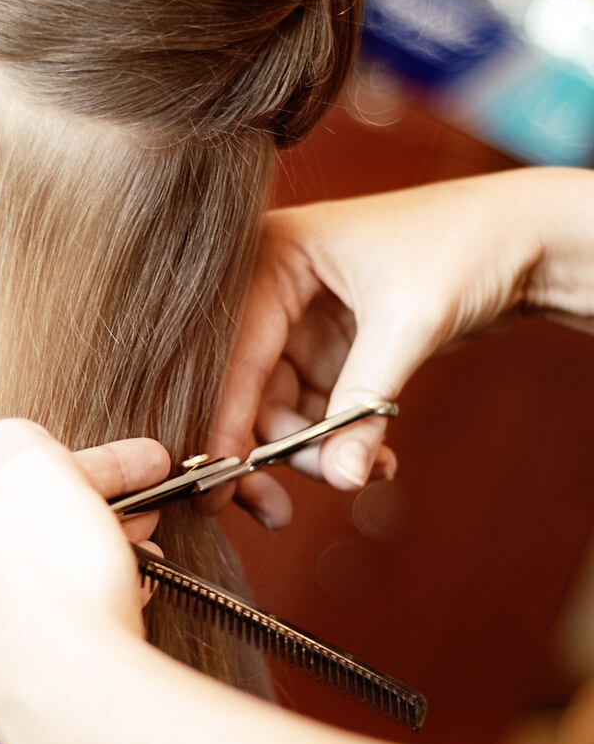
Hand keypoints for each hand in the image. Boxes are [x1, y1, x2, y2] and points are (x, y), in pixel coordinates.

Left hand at [0, 420, 169, 737]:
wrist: (84, 691)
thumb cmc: (54, 577)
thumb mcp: (32, 463)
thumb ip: (16, 437)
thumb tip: (15, 440)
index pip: (8, 480)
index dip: (73, 465)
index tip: (126, 465)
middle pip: (34, 529)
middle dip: (94, 509)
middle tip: (145, 505)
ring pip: (53, 579)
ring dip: (100, 554)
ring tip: (144, 554)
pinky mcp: (25, 685)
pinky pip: (67, 628)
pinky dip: (98, 606)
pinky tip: (127, 599)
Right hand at [211, 170, 576, 524]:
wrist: (525, 236)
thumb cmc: (462, 245)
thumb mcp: (407, 323)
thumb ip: (364, 404)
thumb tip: (339, 477)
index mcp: (271, 254)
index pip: (235, 350)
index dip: (226, 417)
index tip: (218, 478)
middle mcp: (273, 286)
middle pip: (249, 385)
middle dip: (273, 448)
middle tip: (278, 507)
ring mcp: (302, 320)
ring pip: (281, 406)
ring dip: (314, 451)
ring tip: (362, 471)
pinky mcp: (331, 347)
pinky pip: (317, 407)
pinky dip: (341, 439)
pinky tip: (376, 458)